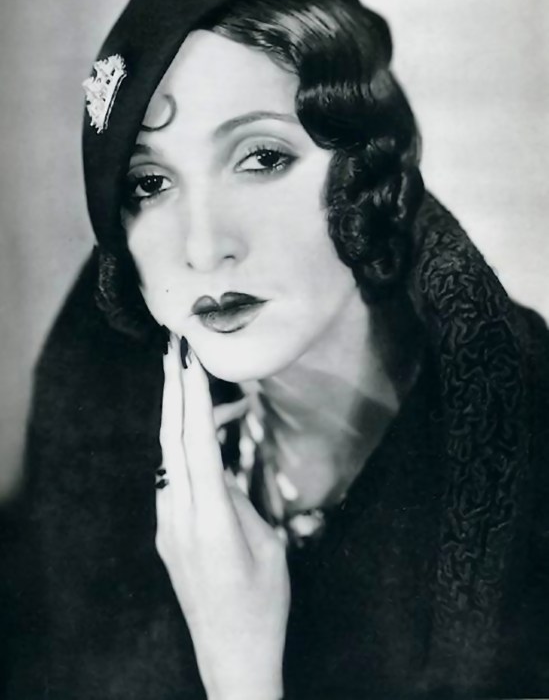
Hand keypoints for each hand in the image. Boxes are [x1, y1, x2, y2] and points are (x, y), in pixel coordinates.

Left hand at [155, 334, 289, 699]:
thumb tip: (235, 459)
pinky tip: (200, 435)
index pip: (197, 443)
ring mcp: (168, 527)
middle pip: (171, 441)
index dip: (193, 396)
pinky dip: (184, 449)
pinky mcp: (167, 535)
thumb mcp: (269, 545)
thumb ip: (247, 498)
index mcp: (212, 519)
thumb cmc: (264, 604)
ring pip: (169, 457)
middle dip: (172, 390)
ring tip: (202, 389)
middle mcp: (180, 517)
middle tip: (172, 349)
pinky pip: (173, 479)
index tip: (188, 359)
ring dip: (181, 419)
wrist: (231, 655)